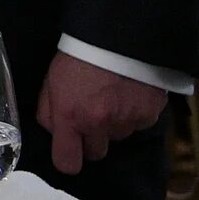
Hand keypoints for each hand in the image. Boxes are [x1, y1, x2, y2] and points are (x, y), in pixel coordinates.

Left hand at [36, 49, 166, 176]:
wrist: (119, 36)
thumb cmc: (79, 56)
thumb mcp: (51, 82)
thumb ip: (49, 112)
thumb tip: (54, 132)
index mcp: (70, 117)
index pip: (67, 163)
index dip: (68, 159)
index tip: (69, 152)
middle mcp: (99, 125)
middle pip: (96, 153)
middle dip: (92, 139)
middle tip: (91, 116)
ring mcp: (126, 121)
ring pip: (118, 137)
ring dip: (113, 125)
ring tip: (111, 97)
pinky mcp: (149, 115)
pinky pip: (138, 124)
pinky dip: (133, 114)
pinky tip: (128, 93)